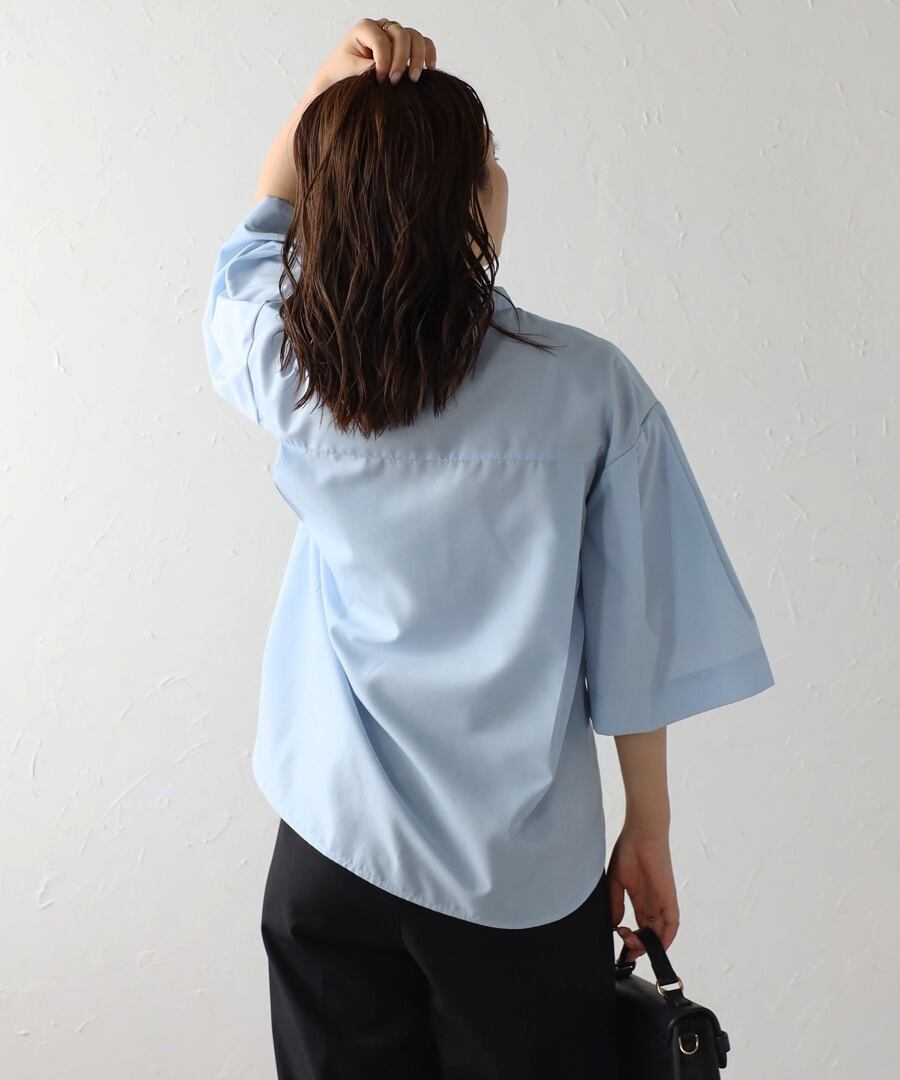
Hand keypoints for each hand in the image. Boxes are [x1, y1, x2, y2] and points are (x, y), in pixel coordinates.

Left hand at [312, 18, 436, 91]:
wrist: (344, 79)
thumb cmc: (344, 74)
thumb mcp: (352, 71)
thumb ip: (369, 69)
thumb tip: (390, 75)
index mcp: (365, 28)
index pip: (381, 39)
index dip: (383, 60)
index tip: (380, 80)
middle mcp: (382, 27)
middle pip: (401, 35)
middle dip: (400, 59)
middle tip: (395, 81)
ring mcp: (395, 34)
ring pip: (414, 37)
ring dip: (416, 57)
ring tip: (413, 78)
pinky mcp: (406, 45)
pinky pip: (423, 43)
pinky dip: (428, 53)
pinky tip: (429, 67)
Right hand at [606, 823, 679, 962]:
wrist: (641, 834)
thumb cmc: (627, 850)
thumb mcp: (616, 881)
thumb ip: (616, 903)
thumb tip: (613, 924)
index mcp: (639, 898)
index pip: (639, 926)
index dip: (631, 939)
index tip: (620, 944)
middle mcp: (652, 903)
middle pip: (649, 933)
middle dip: (638, 946)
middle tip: (625, 946)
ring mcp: (661, 901)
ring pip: (661, 932)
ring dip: (649, 944)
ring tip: (633, 946)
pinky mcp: (669, 898)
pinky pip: (672, 924)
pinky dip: (666, 937)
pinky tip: (657, 945)